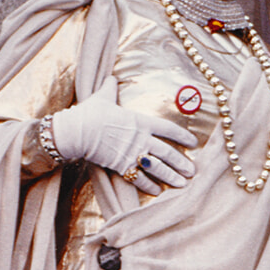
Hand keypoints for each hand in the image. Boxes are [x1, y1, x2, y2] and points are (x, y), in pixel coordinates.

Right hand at [50, 79, 195, 194]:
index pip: (168, 129)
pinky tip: (158, 191)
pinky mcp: (121, 166)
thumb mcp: (102, 97)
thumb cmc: (89, 113)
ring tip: (182, 184)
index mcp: (140, 121)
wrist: (76, 131)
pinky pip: (139, 179)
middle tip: (192, 171)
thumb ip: (110, 88)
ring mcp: (132, 154)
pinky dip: (149, 186)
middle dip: (181, 163)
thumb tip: (111, 78)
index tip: (193, 143)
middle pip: (167, 153)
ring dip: (171, 177)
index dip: (183, 136)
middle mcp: (140, 139)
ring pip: (157, 168)